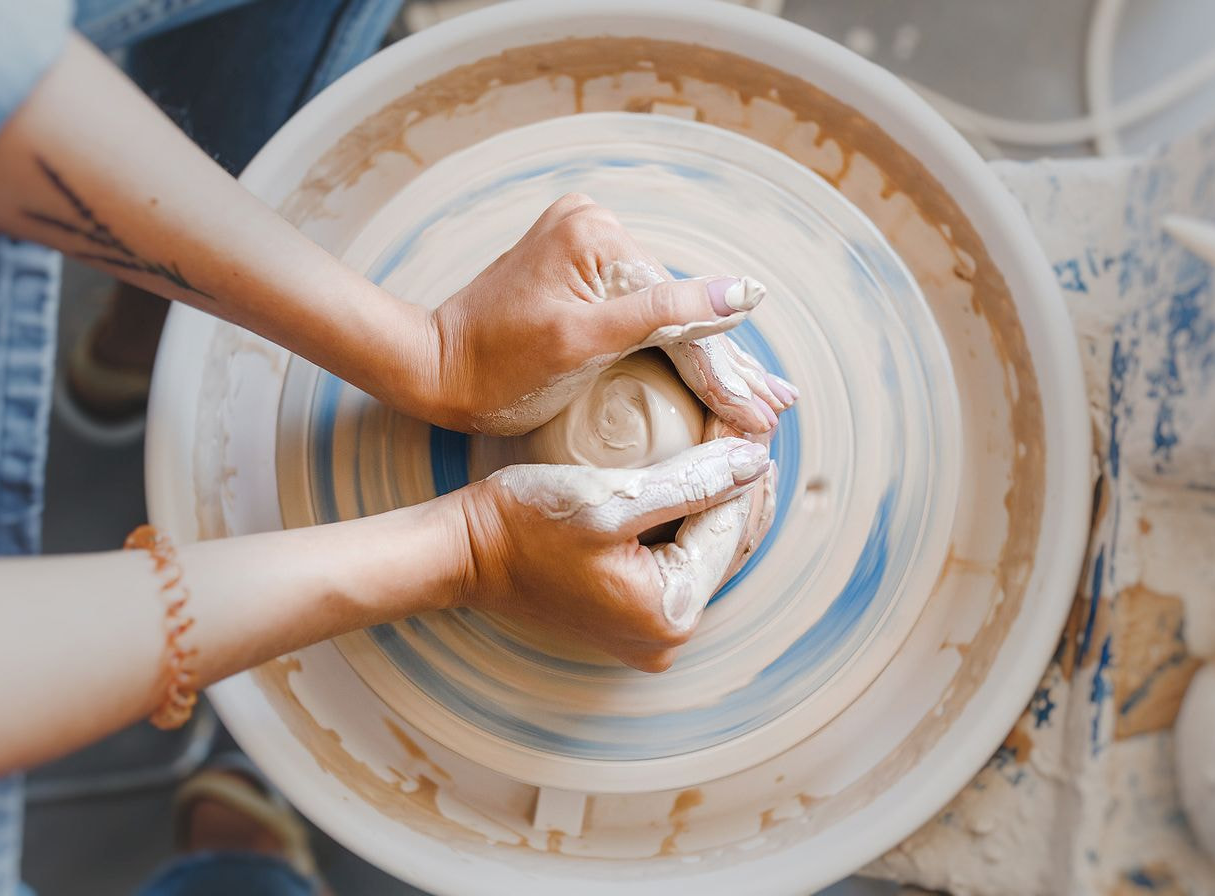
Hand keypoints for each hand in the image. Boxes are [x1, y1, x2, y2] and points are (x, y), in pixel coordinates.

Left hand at [424, 194, 797, 435]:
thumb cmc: (497, 369)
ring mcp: (588, 245)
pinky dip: (673, 349)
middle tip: (778, 406)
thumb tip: (747, 293)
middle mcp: (596, 226)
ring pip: (664, 315)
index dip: (721, 370)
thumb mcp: (584, 345)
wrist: (436, 370)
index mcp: (597, 233)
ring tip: (761, 398)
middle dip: (725, 365)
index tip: (761, 414)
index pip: (676, 313)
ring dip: (709, 360)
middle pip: (675, 309)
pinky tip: (715, 372)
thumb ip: (665, 316)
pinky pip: (641, 313)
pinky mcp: (582, 269)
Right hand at [451, 437, 775, 671]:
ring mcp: (650, 633)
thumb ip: (692, 482)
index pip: (730, 527)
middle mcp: (668, 637)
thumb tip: (757, 460)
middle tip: (750, 424)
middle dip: (742, 486)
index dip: (746, 467)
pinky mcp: (633, 617)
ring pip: (707, 553)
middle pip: (725, 545)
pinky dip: (693, 520)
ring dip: (722, 501)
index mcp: (670, 613)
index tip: (750, 418)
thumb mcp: (612, 497)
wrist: (464, 553)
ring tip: (734, 443)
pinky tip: (701, 479)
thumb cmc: (525, 522)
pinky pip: (680, 563)